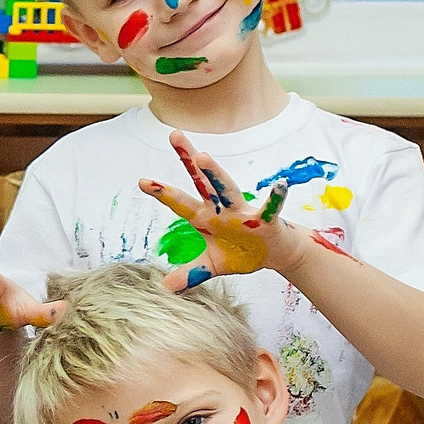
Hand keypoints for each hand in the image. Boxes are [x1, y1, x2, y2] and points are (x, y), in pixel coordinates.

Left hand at [141, 133, 303, 290]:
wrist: (273, 255)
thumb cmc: (241, 253)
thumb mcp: (211, 266)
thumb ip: (189, 274)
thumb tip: (164, 289)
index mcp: (205, 217)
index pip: (180, 202)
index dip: (162, 192)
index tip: (141, 181)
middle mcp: (220, 209)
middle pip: (201, 181)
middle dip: (189, 159)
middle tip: (174, 135)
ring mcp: (242, 212)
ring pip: (227, 189)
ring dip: (216, 174)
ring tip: (203, 157)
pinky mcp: (266, 220)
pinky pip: (270, 207)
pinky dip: (276, 197)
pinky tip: (281, 184)